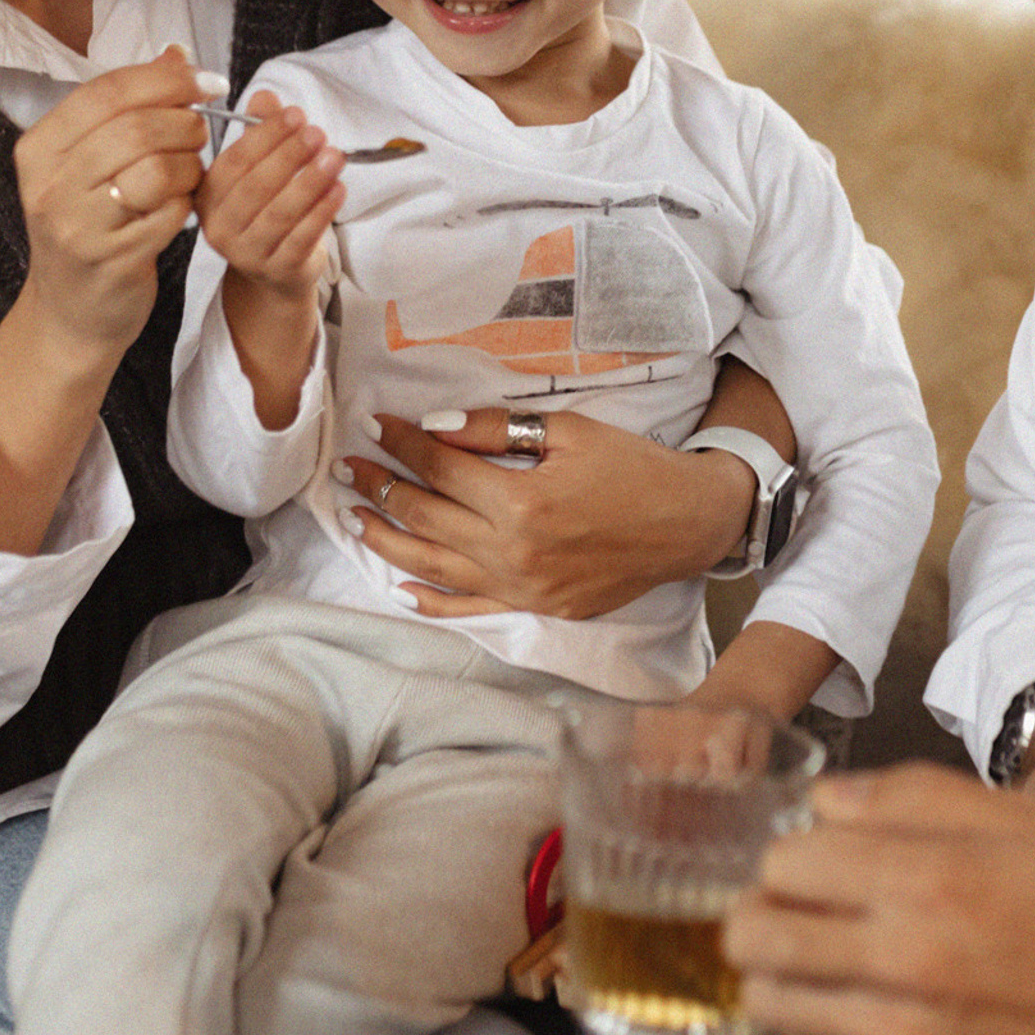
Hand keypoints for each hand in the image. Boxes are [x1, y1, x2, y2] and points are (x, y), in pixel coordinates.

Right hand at [10, 44, 216, 374]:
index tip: (207, 82)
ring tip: (189, 174)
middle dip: (185, 124)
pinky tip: (179, 208)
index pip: (107, 91)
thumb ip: (130, 107)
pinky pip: (171, 213)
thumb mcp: (91, 161)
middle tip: (198, 136)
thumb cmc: (88, 225)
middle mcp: (49, 184)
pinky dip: (187, 204)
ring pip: (158, 169)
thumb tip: (178, 53)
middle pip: (137, 127)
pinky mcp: (110, 259)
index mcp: (39, 148)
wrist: (72, 311)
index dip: (166, 79)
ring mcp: (76, 225)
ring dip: (191, 166)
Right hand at [196, 92, 343, 292]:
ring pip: (279, 214)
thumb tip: (264, 97)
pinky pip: (301, 238)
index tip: (295, 115)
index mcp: (208, 196)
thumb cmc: (267, 210)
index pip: (234, 161)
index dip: (265, 136)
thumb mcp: (261, 169)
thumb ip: (261, 131)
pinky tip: (339, 189)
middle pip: (255, 188)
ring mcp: (247, 254)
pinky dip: (322, 212)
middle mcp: (220, 227)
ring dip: (310, 182)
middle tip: (317, 133)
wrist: (278, 269)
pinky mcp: (278, 271)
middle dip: (289, 156)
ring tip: (335, 157)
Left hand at [337, 407, 756, 620]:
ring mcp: (523, 590)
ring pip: (434, 567)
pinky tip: (400, 584)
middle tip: (347, 467)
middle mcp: (514, 553)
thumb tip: (431, 428)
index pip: (440, 468)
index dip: (403, 443)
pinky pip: (470, 606)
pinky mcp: (537, 611)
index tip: (376, 424)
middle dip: (380, 488)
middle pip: (426, 517)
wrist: (688, 523)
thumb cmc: (632, 467)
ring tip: (353, 519)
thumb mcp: (567, 431)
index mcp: (521, 502)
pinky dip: (430, 599)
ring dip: (387, 541)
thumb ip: (494, 431)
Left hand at [724, 763, 1034, 1034]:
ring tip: (812, 953)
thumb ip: (911, 796)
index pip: (785, 862)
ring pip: (767, 998)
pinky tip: (847, 997)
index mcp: (929, 882)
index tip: (817, 859)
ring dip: (775, 969)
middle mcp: (903, 962)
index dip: (792, 853)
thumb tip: (823, 800)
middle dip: (761, 909)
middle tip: (793, 906)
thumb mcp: (1020, 821)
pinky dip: (807, 1019)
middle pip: (755, 932)